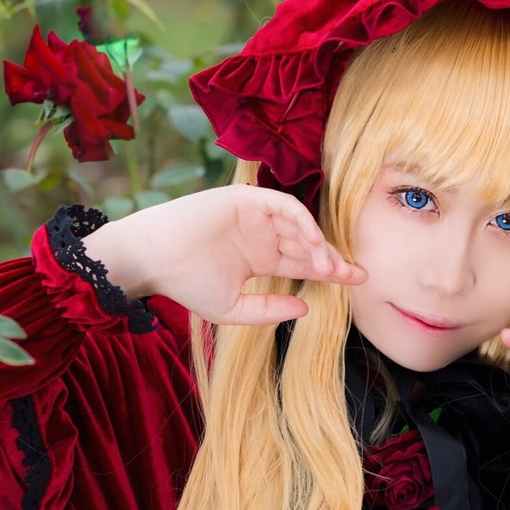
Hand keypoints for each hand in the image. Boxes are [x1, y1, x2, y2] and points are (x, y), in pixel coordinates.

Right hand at [81, 185, 365, 325]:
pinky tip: (313, 240)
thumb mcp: (232, 309)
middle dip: (333, 259)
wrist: (153, 260)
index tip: (356, 281)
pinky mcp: (246, 199)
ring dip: (317, 244)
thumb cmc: (185, 284)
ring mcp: (256, 216)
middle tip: (355, 274)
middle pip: (308, 245)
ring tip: (329, 266)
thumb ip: (269, 311)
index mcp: (261, 259)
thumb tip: (306, 308)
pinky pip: (283, 205)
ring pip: (299, 226)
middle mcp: (263, 236)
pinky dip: (301, 220)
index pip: (304, 263)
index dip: (331, 271)